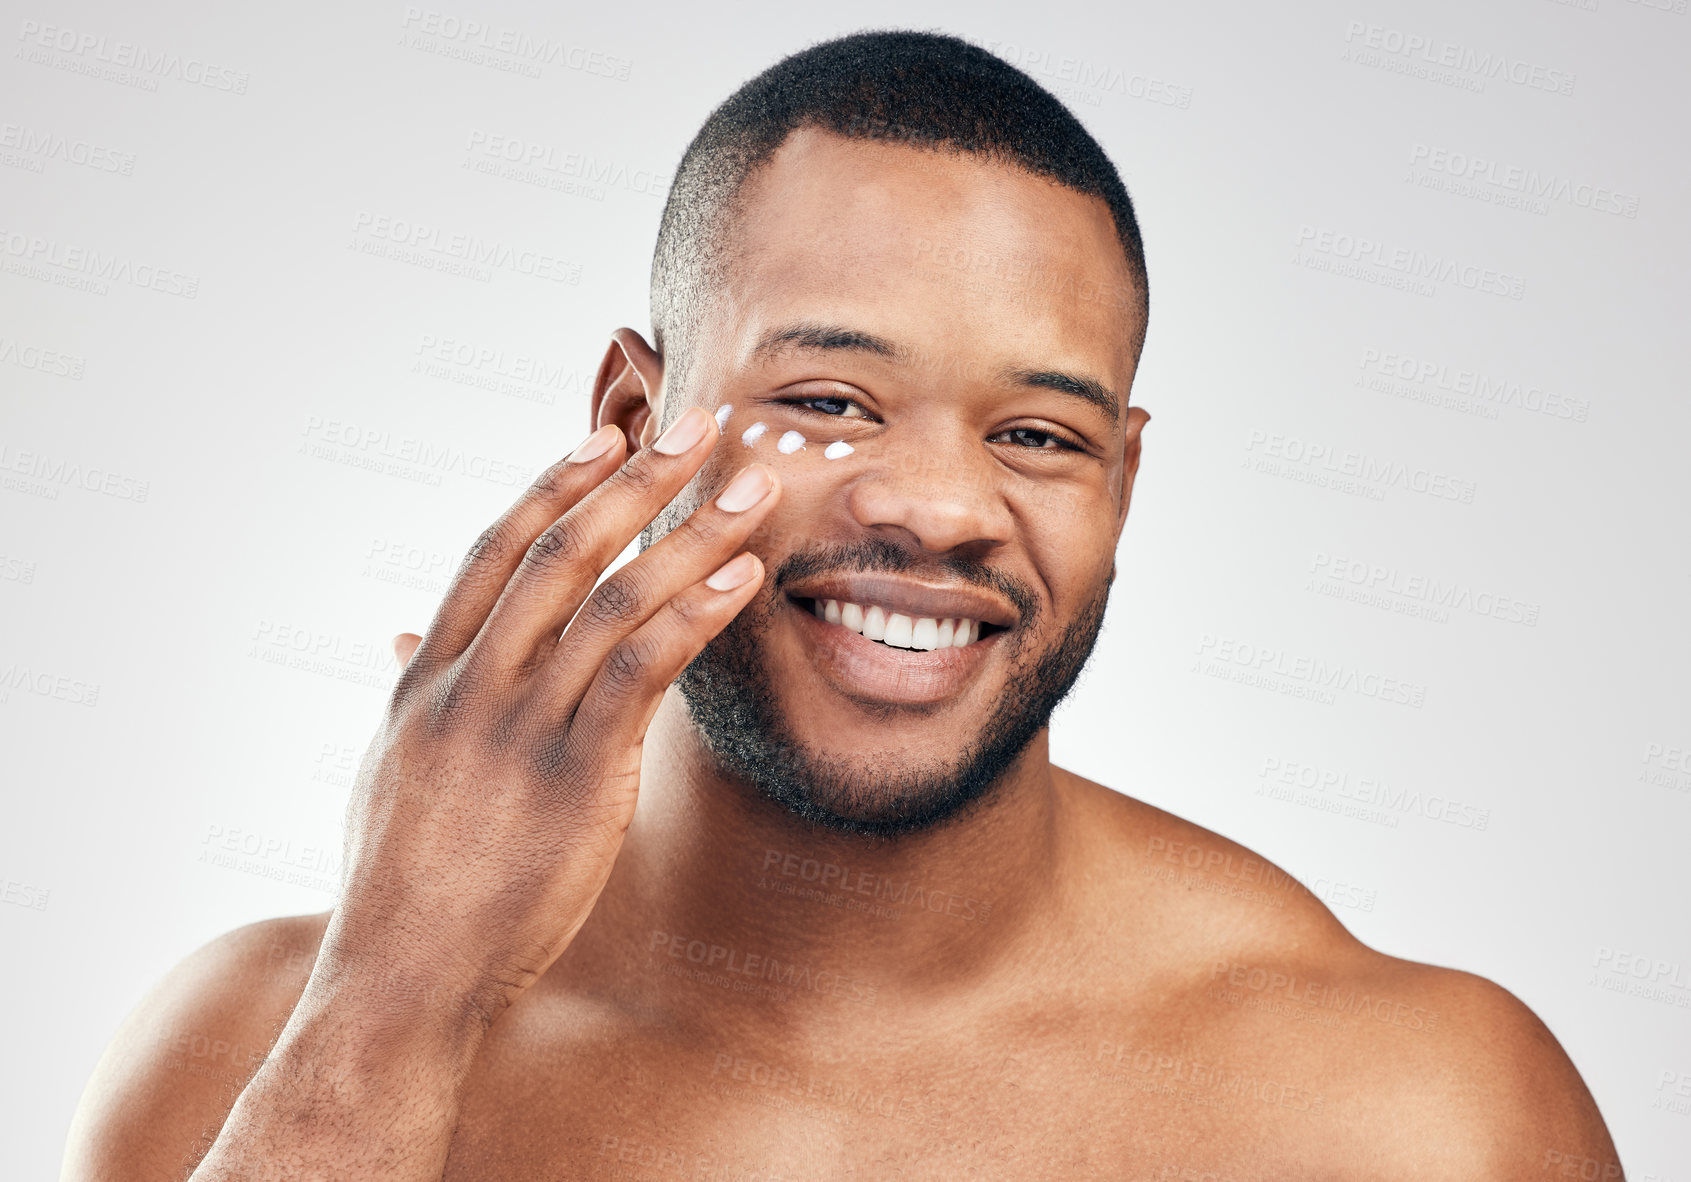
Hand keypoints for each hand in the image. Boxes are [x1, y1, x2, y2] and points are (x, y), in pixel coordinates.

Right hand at [318, 408, 779, 1032]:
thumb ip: (413, 693)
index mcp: (429, 680)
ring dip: (688, 534)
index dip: (555, 486)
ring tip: (750, 489)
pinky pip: (642, 672)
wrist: (400, 978)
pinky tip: (741, 579)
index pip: (494, 553)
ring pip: (609, 600)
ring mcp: (518, 728)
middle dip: (635, 480)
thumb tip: (407, 640)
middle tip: (698, 423)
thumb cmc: (406, 881)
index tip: (606, 434)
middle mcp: (468, 686)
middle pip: (558, 553)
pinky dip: (694, 614)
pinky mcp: (572, 777)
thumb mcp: (393, 770)